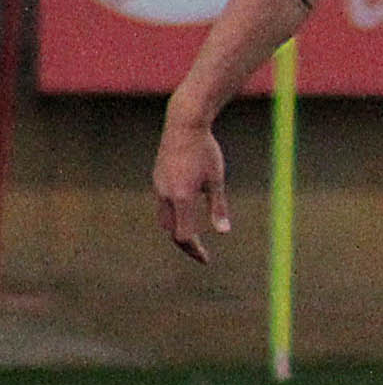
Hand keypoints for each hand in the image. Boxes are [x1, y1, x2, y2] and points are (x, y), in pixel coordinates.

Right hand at [151, 117, 231, 262]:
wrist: (183, 125)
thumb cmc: (205, 151)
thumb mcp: (216, 179)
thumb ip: (218, 207)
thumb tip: (223, 232)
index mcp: (181, 197)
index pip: (184, 235)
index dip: (195, 249)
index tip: (206, 259)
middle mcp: (166, 194)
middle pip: (171, 231)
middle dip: (185, 244)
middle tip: (201, 254)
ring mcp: (158, 186)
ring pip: (164, 219)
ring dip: (178, 230)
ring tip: (193, 240)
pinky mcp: (157, 179)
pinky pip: (163, 205)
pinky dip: (174, 216)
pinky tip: (186, 216)